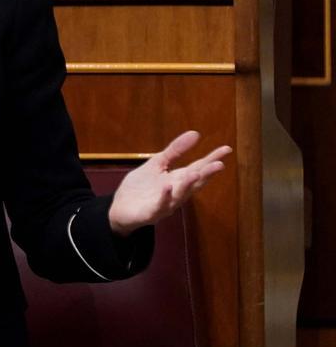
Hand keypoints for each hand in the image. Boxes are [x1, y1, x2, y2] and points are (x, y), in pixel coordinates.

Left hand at [108, 130, 228, 235]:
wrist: (120, 208)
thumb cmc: (141, 187)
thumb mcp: (157, 163)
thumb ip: (175, 151)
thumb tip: (195, 133)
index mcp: (178, 179)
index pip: (198, 168)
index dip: (212, 159)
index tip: (227, 149)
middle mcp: (176, 192)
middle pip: (194, 182)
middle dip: (206, 174)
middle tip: (220, 164)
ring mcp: (165, 204)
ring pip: (180, 195)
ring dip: (188, 185)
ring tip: (196, 173)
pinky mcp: (151, 213)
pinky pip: (160, 205)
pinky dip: (165, 196)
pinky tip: (168, 186)